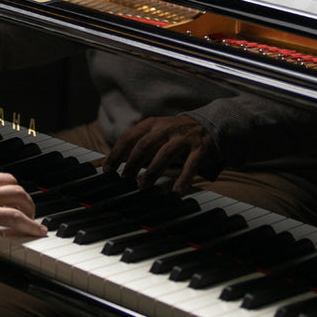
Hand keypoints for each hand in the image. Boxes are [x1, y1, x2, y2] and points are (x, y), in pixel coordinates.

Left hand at [104, 115, 221, 194]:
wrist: (208, 124)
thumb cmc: (173, 134)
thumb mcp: (154, 133)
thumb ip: (136, 145)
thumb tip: (111, 164)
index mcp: (151, 124)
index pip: (128, 138)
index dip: (116, 154)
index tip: (108, 170)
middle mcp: (166, 128)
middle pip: (144, 145)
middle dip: (132, 164)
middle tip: (125, 180)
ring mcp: (183, 138)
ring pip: (165, 153)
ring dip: (152, 171)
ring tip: (143, 186)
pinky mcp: (200, 148)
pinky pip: (191, 165)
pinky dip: (183, 179)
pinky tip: (176, 192)